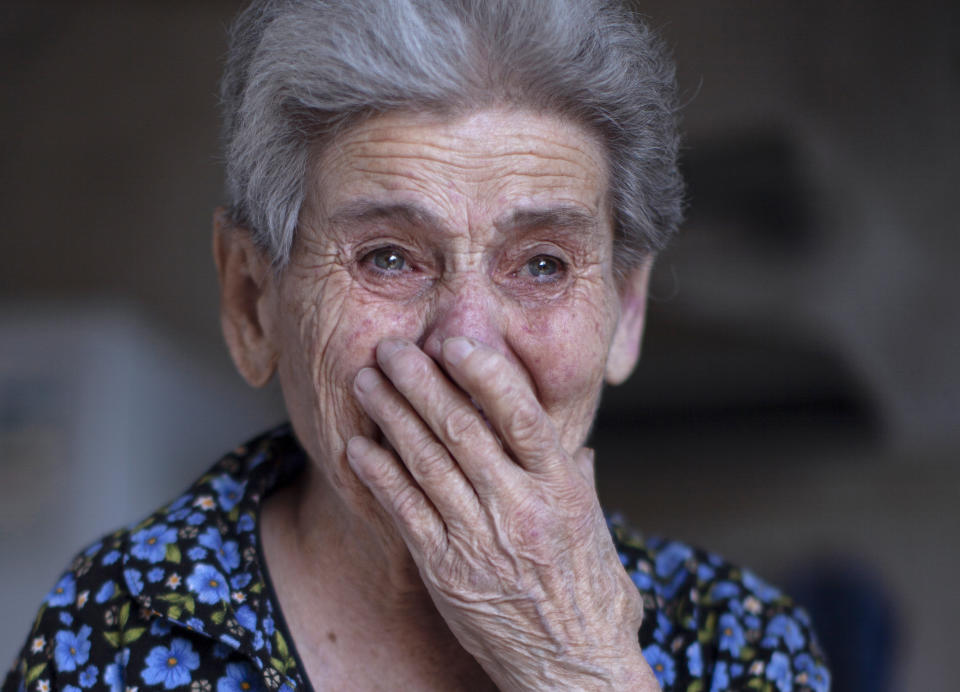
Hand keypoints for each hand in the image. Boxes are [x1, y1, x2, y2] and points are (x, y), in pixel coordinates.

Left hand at [346, 337, 658, 689]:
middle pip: (461, 429)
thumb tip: (575, 449)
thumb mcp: (596, 531)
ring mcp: (479, 539)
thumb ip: (578, 483)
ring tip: (367, 382)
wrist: (572, 672)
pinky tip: (359, 447)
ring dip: (391, 416)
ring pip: (426, 462)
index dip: (483, 372)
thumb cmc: (590, 602)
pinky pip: (404, 511)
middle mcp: (519, 507)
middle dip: (420, 382)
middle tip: (392, 348)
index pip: (520, 415)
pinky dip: (379, 474)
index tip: (454, 343)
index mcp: (561, 489)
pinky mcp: (445, 570)